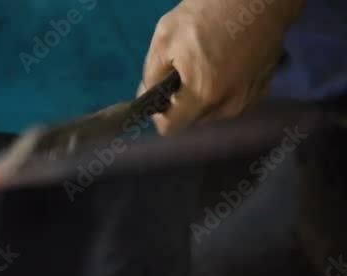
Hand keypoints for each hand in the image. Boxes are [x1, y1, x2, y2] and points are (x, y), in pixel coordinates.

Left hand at [140, 0, 303, 133]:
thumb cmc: (208, 13)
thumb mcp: (165, 39)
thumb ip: (151, 76)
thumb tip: (147, 97)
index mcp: (204, 95)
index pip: (171, 128)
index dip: (159, 113)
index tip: (159, 93)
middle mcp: (229, 106)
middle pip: (191, 121)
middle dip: (181, 103)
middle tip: (181, 73)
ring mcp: (248, 100)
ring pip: (211, 114)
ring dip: (202, 98)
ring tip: (204, 66)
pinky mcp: (262, 91)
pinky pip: (231, 103)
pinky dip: (222, 92)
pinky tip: (223, 68)